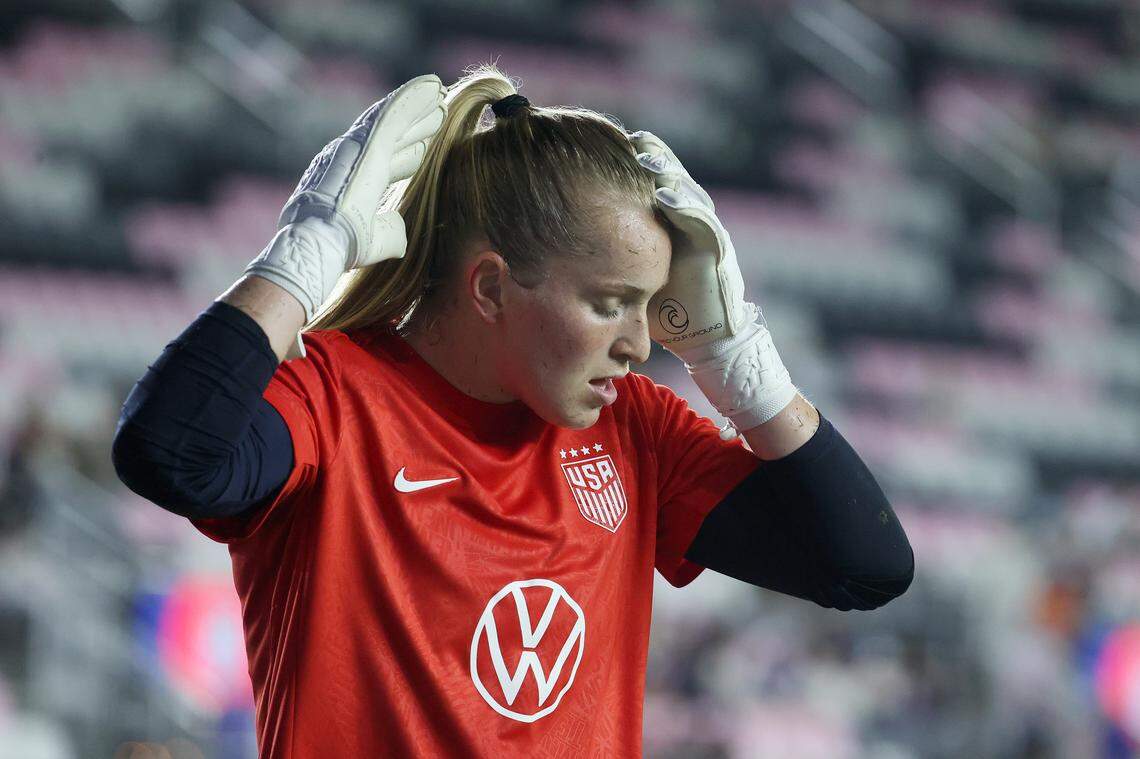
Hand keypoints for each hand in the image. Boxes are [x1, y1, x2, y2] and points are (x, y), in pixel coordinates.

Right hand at [245, 74, 446, 357]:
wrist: (318, 247)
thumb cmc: (340, 255)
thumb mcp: (373, 243)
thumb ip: (388, 234)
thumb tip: (403, 234)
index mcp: (353, 185)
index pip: (384, 165)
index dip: (406, 156)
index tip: (424, 148)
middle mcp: (350, 161)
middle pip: (390, 140)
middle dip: (414, 128)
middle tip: (438, 115)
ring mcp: (356, 150)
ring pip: (393, 122)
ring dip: (417, 110)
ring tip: (438, 96)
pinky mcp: (365, 145)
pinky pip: (393, 114)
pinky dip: (411, 98)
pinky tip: (430, 88)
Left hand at [628, 130, 750, 363]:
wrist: (704, 340)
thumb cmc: (663, 310)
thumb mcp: (630, 272)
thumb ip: (610, 252)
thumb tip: (563, 239)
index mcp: (668, 222)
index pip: (651, 182)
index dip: (634, 162)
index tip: (607, 143)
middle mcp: (689, 221)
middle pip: (671, 177)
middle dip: (651, 156)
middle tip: (629, 138)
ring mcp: (705, 233)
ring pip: (688, 192)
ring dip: (667, 173)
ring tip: (644, 157)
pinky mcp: (716, 251)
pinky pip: (702, 223)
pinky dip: (684, 207)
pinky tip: (664, 197)